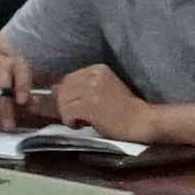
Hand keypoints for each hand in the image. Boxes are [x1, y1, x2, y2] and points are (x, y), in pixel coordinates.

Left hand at [42, 64, 157, 140]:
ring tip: (79, 121)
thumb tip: (53, 89)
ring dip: (66, 114)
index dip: (66, 95)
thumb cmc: (123, 109)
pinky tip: (79, 125)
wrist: (141, 121)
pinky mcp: (90, 105)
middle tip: (74, 116)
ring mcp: (92, 90)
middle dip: (64, 105)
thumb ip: (82, 87)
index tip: (73, 106)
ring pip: (63, 100)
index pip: (68, 79)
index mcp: (97, 69)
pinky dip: (69, 120)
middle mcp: (94, 76)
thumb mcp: (103, 89)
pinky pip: (67, 111)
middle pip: (63, 89)